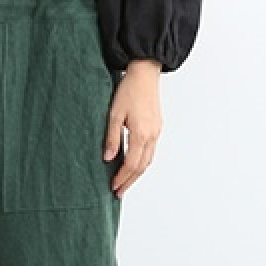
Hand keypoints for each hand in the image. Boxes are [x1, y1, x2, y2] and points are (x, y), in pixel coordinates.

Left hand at [103, 59, 162, 196]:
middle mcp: (152, 136)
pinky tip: (134, 164)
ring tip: (125, 182)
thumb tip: (107, 158)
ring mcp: (157, 132)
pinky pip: (151, 151)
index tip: (113, 187)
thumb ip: (112, 138)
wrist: (145, 73)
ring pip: (148, 160)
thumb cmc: (128, 90)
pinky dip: (142, 162)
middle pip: (142, 167)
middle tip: (119, 192)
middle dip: (130, 181)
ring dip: (137, 173)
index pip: (131, 164)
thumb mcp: (114, 114)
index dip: (122, 178)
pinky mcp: (157, 127)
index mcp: (141, 134)